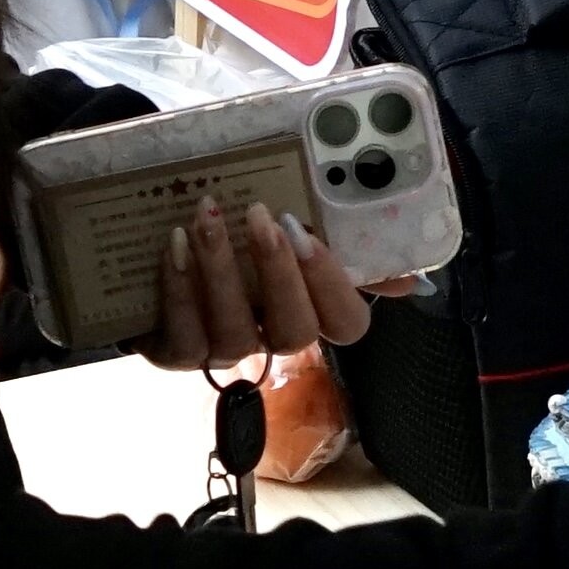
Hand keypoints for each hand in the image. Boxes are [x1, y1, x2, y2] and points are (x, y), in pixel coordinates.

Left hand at [149, 198, 375, 371]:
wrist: (160, 260)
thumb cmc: (240, 237)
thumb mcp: (293, 228)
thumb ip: (347, 245)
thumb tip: (407, 278)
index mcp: (312, 309)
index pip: (347, 322)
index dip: (332, 284)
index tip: (308, 231)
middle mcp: (273, 339)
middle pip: (294, 332)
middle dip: (278, 273)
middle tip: (260, 214)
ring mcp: (226, 351)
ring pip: (236, 335)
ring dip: (222, 272)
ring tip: (208, 218)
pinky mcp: (178, 354)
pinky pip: (185, 336)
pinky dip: (180, 290)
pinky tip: (174, 245)